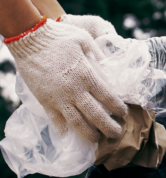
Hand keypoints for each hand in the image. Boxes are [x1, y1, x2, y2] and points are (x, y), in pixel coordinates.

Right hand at [6, 18, 127, 142]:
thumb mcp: (85, 40)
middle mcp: (75, 90)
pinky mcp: (45, 100)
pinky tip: (67, 135)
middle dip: (108, 127)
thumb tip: (108, 66)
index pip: (107, 97)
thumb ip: (98, 55)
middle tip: (116, 134)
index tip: (124, 114)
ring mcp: (59, 98)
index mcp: (87, 75)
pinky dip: (62, 129)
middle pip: (95, 115)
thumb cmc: (60, 37)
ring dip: (88, 133)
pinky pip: (55, 119)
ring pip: (77, 122)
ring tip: (96, 140)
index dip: (118, 108)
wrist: (30, 39)